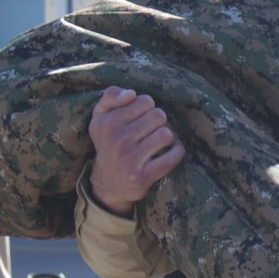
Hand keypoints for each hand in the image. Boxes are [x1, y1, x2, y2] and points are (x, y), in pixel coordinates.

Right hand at [87, 86, 185, 216]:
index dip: (147, 108)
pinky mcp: (144, 176)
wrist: (108, 184)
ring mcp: (131, 159)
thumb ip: (111, 97)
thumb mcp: (100, 117)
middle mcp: (118, 140)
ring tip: (160, 141)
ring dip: (168, 137)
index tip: (141, 118)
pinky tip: (170, 152)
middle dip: (159, 122)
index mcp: (108, 123)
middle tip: (153, 130)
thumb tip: (131, 93)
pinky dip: (177, 152)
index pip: (145, 101)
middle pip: (159, 116)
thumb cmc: (108, 143)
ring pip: (167, 134)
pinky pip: (173, 156)